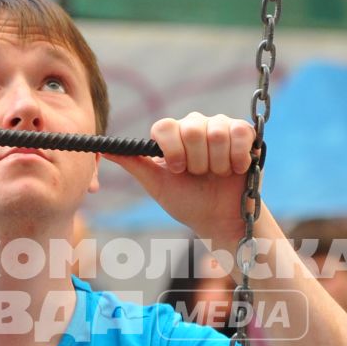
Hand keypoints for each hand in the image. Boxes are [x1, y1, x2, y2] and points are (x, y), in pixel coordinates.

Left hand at [107, 113, 257, 249]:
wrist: (221, 220)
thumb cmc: (188, 203)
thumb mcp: (156, 185)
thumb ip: (133, 163)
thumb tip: (101, 148)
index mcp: (171, 135)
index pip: (164, 126)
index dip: (172, 150)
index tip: (177, 171)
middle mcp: (194, 125)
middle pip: (192, 128)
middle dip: (196, 161)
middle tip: (199, 175)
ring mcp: (220, 126)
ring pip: (217, 132)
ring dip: (217, 163)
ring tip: (217, 175)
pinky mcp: (245, 133)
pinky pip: (241, 133)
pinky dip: (237, 157)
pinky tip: (235, 169)